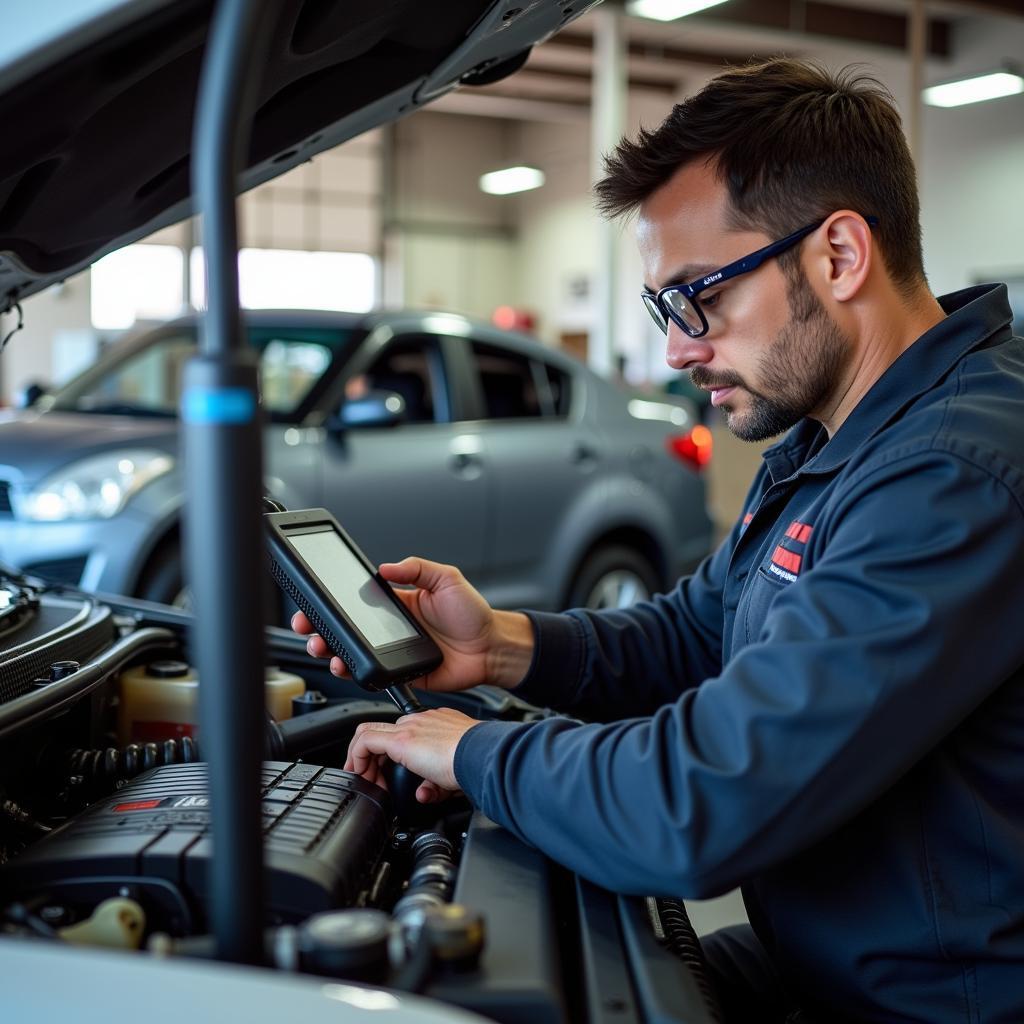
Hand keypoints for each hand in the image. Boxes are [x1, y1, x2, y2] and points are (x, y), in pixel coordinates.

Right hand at [292, 556, 521, 692]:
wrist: (493, 647)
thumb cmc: (473, 614)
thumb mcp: (447, 579)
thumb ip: (417, 569)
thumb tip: (386, 567)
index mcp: (398, 605)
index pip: (357, 602)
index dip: (333, 604)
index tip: (314, 601)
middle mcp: (390, 630)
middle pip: (347, 630)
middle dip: (321, 629)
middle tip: (308, 627)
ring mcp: (394, 653)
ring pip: (353, 654)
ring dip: (332, 651)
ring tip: (323, 647)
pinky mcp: (401, 675)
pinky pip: (373, 676)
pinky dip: (357, 674)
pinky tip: (348, 666)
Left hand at [344, 707, 479, 802]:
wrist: (482, 755)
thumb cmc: (477, 762)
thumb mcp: (452, 773)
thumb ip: (436, 781)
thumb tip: (425, 793)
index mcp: (436, 725)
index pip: (404, 732)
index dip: (390, 753)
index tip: (386, 773)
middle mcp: (421, 721)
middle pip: (384, 731)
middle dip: (372, 757)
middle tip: (372, 779)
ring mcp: (410, 727)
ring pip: (371, 732)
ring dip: (362, 759)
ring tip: (364, 779)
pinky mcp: (401, 739)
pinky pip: (366, 741)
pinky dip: (357, 757)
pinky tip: (361, 775)